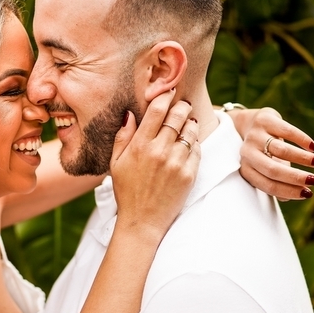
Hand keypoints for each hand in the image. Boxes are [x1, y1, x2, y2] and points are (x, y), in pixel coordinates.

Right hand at [110, 90, 199, 238]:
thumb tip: (130, 113)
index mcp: (139, 146)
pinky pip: (197, 149)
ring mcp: (176, 163)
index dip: (165, 96)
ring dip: (190, 122)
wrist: (142, 221)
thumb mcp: (116, 163)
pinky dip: (195, 142)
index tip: (169, 91)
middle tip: (183, 104)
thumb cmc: (127, 191)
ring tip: (188, 121)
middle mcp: (159, 151)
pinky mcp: (189, 174)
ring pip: (190, 131)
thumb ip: (122, 137)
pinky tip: (189, 143)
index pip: (156, 110)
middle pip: (177, 116)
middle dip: (182, 106)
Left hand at [230, 107, 313, 200]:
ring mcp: (254, 136)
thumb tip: (287, 199)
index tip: (308, 193)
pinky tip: (313, 147)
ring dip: (302, 158)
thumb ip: (275, 182)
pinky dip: (302, 140)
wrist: (249, 123)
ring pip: (280, 150)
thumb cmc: (263, 152)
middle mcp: (247, 154)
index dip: (289, 191)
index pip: (268, 185)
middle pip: (272, 170)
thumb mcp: (266, 168)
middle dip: (295, 177)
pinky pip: (286, 131)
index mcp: (247, 170)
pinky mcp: (264, 120)